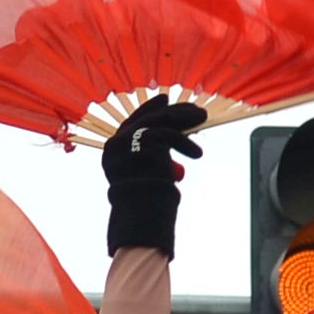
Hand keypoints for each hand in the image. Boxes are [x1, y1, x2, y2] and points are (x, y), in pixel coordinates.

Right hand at [96, 96, 206, 257]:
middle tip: (195, 110)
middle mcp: (116, 144)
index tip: (166, 100)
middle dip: (173, 110)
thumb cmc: (145, 201)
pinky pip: (170, 134)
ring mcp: (129, 142)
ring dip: (185, 119)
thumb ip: (151, 154)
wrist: (142, 214)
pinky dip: (186, 143)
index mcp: (112, 151)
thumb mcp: (145, 174)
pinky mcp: (146, 142)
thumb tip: (171, 137)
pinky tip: (197, 154)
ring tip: (202, 120)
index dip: (149, 108)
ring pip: (160, 121)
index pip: (131, 122)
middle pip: (147, 117)